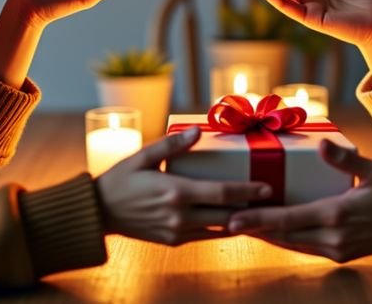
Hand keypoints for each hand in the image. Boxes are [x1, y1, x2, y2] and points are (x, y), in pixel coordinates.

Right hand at [96, 127, 272, 245]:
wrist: (98, 213)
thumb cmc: (120, 180)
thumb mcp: (143, 156)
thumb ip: (172, 144)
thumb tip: (198, 130)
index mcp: (176, 191)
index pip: (222, 193)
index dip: (248, 191)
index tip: (268, 187)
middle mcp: (180, 215)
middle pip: (227, 215)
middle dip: (252, 209)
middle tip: (273, 200)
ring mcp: (177, 231)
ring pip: (219, 229)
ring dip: (240, 222)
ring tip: (259, 212)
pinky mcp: (173, 241)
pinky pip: (205, 237)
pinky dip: (221, 230)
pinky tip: (233, 222)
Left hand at [226, 140, 371, 261]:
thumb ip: (345, 159)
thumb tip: (323, 145)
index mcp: (336, 215)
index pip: (288, 219)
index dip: (258, 219)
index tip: (233, 217)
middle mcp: (332, 238)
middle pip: (283, 236)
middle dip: (253, 228)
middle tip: (224, 219)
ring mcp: (336, 250)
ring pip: (291, 244)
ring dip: (267, 235)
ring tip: (241, 225)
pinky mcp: (339, 255)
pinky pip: (305, 248)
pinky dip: (286, 239)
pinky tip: (272, 232)